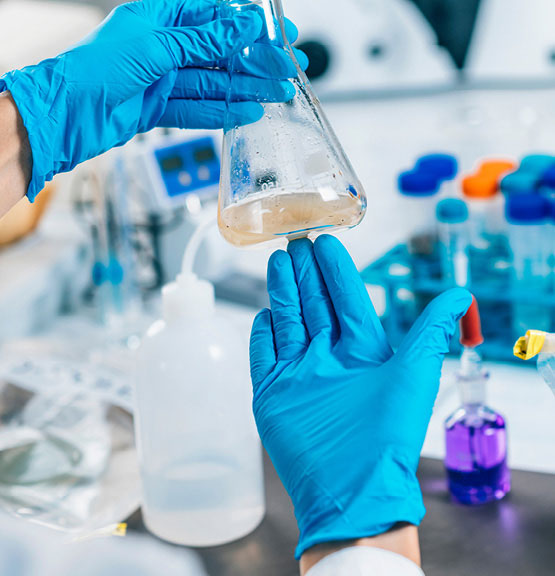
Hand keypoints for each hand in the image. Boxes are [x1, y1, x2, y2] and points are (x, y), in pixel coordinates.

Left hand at [0, 0, 306, 200]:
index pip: (217, 18)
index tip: (280, 36)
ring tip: (276, 96)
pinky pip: (199, 109)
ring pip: (214, 83)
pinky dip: (223, 112)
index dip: (251, 28)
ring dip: (246, 90)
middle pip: (221, 54)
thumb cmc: (97, 67)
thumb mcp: (158, 44)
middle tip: (287, 73)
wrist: (69, 114)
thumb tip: (243, 27)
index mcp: (161, 17)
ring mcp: (163, 79)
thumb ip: (204, 40)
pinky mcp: (161, 108)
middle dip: (255, 64)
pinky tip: (246, 113)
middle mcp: (164, 47)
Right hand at [250, 235, 471, 558]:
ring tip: (278, 260)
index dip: (336, 269)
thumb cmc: (387, 433)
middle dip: (305, 272)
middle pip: (314, 303)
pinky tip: (264, 313)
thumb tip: (462, 294)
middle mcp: (330, 358)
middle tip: (295, 239)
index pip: (346, 298)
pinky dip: (263, 333)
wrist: (352, 487)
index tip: (327, 241)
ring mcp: (299, 374)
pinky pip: (264, 354)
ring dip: (283, 291)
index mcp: (363, 351)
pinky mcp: (273, 393)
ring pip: (289, 321)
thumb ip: (431, 329)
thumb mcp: (414, 372)